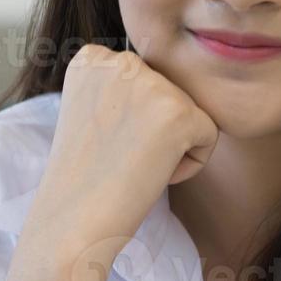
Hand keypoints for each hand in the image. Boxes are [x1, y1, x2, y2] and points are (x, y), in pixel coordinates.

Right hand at [21, 44, 217, 258]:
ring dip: (170, 147)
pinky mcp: (179, 112)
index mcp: (94, 57)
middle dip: (153, 131)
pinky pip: (209, 137)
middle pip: (170, 94)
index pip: (145, 81)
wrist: (71, 223)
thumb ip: (121, 88)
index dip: (131, 121)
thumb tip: (166, 88)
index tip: (102, 143)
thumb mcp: (90, 112)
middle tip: (116, 158)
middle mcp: (122, 60)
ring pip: (190, 114)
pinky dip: (188, 166)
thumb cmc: (83, 179)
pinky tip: (150, 174)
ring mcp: (151, 83)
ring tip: (130, 166)